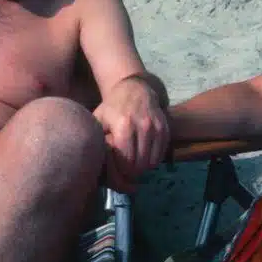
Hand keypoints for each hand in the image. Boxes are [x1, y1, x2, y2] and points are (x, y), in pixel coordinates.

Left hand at [92, 77, 169, 191]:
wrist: (133, 89)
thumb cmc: (112, 108)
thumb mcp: (99, 120)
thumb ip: (98, 140)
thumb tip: (96, 163)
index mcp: (123, 126)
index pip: (126, 161)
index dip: (121, 171)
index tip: (117, 171)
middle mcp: (142, 126)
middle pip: (139, 164)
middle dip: (132, 172)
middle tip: (126, 172)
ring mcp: (155, 127)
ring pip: (152, 161)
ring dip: (143, 168)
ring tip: (135, 165)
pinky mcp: (165, 127)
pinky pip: (161, 153)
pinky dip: (153, 160)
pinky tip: (145, 157)